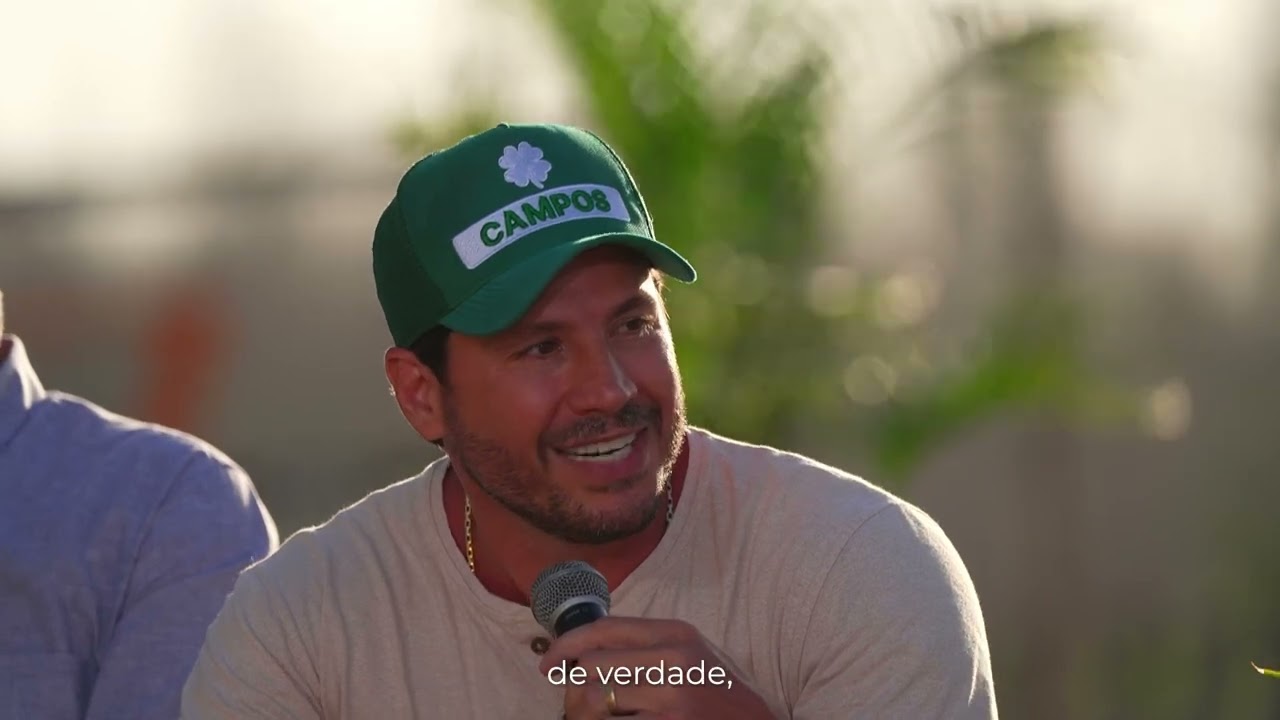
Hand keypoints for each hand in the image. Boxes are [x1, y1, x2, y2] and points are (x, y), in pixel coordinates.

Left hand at [538, 617, 776, 718]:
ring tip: (601, 718)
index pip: (605, 628)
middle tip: (577, 704)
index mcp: (678, 634)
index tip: (549, 662)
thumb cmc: (720, 699)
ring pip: (594, 700)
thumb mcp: (693, 658)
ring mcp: (674, 697)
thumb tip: (585, 652)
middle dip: (575, 688)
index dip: (567, 644)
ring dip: (586, 715)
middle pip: (592, 665)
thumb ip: (648, 648)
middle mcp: (675, 659)